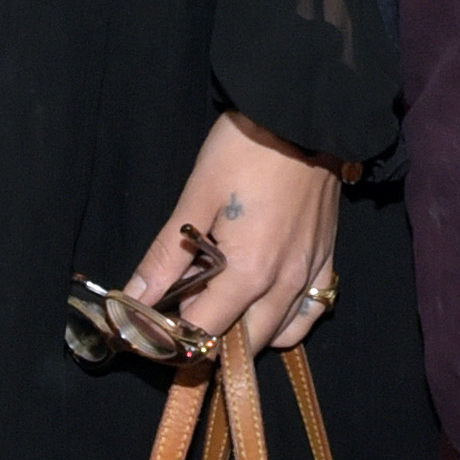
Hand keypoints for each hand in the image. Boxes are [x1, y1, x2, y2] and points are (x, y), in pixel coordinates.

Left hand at [107, 114, 343, 368]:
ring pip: (279, 334)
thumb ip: (164, 257)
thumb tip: (133, 297)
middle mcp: (285, 284)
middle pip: (243, 345)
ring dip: (246, 334)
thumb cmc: (244, 149)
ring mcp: (310, 273)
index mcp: (249, 272)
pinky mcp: (325, 258)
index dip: (172, 339)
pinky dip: (286, 321)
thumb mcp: (195, 199)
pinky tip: (264, 304)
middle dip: (208, 343)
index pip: (204, 333)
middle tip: (180, 318)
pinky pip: (311, 311)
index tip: (151, 329)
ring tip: (219, 308)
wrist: (298, 114)